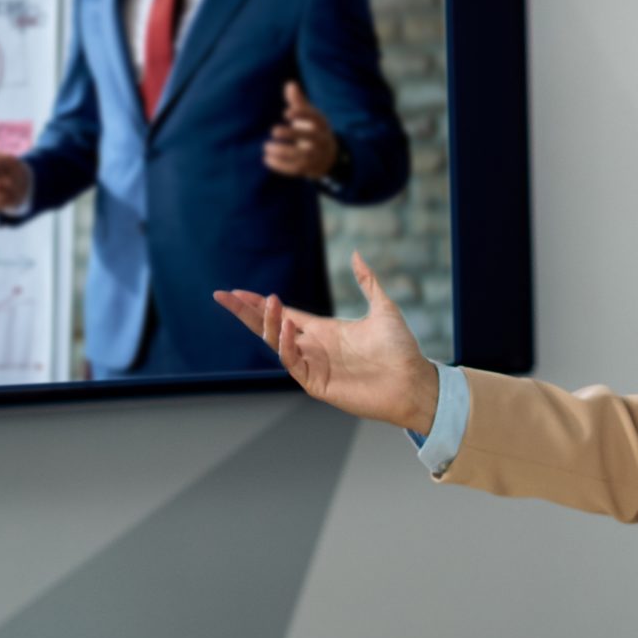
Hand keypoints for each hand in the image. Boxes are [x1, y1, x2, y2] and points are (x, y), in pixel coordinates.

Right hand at [213, 252, 438, 432]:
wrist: (413, 381)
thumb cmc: (401, 349)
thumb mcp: (383, 308)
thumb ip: (367, 281)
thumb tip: (356, 253)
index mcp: (324, 331)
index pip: (284, 314)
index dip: (260, 303)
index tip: (237, 291)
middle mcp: (314, 347)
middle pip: (270, 327)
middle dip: (246, 313)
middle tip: (224, 296)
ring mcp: (314, 366)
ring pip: (278, 343)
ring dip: (268, 323)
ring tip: (266, 302)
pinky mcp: (317, 383)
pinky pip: (293, 362)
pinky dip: (286, 345)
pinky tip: (286, 325)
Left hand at [262, 80, 339, 178]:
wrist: (328, 156)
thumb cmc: (313, 129)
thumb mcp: (309, 115)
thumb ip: (298, 101)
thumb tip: (290, 84)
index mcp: (321, 124)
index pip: (314, 117)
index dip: (301, 114)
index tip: (286, 112)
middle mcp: (320, 140)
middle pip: (310, 137)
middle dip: (292, 134)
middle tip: (273, 130)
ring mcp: (315, 156)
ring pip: (301, 156)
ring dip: (282, 152)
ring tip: (266, 146)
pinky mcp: (308, 169)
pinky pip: (295, 169)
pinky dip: (280, 166)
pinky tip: (267, 159)